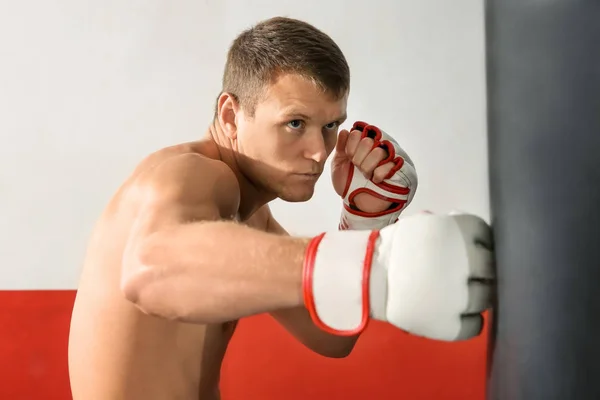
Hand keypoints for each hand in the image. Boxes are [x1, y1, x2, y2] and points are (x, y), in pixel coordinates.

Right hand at [303, 212, 494, 340]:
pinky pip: (474, 326)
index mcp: (458, 231)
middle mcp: (465, 262)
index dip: (479, 247)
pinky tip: (449, 313)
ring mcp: (460, 296)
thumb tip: (470, 225)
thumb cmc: (394, 251)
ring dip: (474, 296)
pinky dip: (466, 322)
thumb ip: (449, 224)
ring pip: (487, 299)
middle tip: (460, 276)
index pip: (488, 239)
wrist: (365, 278)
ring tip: (451, 294)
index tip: (466, 253)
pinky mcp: (451, 325)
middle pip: (492, 269)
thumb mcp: (420, 224)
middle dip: (480, 272)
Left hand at [331, 127, 394, 212]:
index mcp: (362, 142)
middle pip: (368, 141)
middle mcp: (376, 146)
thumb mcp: (338, 163)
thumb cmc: (347, 182)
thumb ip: (340, 147)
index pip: (357, 132)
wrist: (356, 202)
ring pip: (378, 152)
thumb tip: (344, 131)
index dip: (351, 146)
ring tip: (366, 175)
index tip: (349, 158)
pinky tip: (375, 179)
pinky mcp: (397, 168)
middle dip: (358, 158)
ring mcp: (388, 156)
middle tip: (357, 168)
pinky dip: (378, 174)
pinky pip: (389, 165)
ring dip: (368, 167)